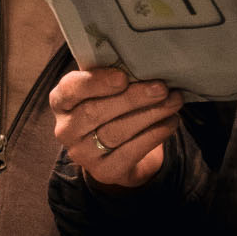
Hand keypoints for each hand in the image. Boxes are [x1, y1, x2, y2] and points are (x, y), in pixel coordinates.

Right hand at [49, 67, 183, 188]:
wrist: (118, 150)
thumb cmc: (112, 105)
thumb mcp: (106, 87)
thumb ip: (116, 74)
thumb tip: (146, 64)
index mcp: (62, 101)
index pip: (69, 90)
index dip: (95, 83)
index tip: (123, 77)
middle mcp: (66, 129)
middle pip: (95, 112)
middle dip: (132, 98)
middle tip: (161, 88)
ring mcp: (83, 154)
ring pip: (115, 132)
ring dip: (150, 114)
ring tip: (174, 101)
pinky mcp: (104, 171)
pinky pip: (130, 152)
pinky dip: (154, 134)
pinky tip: (171, 121)